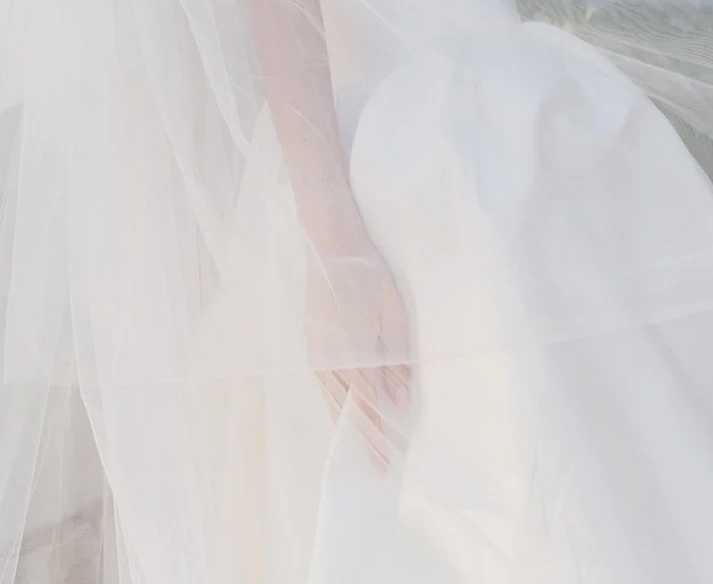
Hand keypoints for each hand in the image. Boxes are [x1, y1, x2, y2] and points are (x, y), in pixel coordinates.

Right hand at [304, 242, 411, 474]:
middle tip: (374, 467)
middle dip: (359, 440)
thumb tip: (401, 399)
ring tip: (356, 445)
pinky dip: (334, 401)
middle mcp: (330, 362)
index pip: (366, 410)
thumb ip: (397, 361)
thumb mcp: (394, 316)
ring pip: (330, 399)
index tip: (385, 464)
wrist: (330, 247)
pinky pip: (323, 383)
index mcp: (353, 357)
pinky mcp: (311, 343)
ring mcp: (316, 353)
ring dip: (344, 423)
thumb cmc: (367, 277)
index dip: (376, 439)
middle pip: (345, 411)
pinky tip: (342, 408)